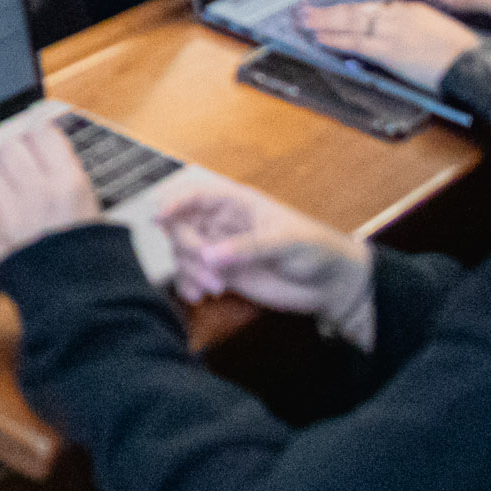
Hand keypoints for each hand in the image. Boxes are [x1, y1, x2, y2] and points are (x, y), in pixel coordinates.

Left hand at [0, 124, 102, 263]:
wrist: (75, 290)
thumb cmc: (80, 242)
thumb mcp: (87, 198)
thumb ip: (62, 163)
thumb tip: (40, 127)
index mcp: (69, 182)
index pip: (41, 133)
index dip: (36, 135)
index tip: (34, 141)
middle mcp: (39, 193)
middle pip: (9, 146)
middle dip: (12, 154)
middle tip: (18, 167)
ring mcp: (13, 214)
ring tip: (5, 190)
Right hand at [156, 191, 373, 341]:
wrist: (330, 284)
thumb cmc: (316, 250)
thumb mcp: (287, 243)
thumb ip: (248, 247)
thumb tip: (210, 255)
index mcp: (238, 203)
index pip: (197, 195)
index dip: (174, 202)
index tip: (160, 219)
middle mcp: (223, 223)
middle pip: (181, 226)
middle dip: (187, 248)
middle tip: (210, 271)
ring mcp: (220, 249)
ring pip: (182, 252)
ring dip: (190, 270)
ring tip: (216, 288)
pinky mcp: (222, 273)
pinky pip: (191, 275)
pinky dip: (189, 285)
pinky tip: (200, 296)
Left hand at [296, 0, 478, 90]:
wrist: (471, 63)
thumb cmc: (458, 51)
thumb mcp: (433, 28)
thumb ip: (410, 26)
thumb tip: (389, 33)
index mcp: (409, 9)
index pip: (371, 7)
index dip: (348, 9)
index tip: (333, 9)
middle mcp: (397, 15)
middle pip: (355, 10)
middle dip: (328, 11)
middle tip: (305, 10)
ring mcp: (391, 32)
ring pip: (350, 23)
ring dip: (324, 22)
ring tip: (305, 21)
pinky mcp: (389, 50)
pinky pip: (355, 42)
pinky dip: (335, 39)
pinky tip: (321, 38)